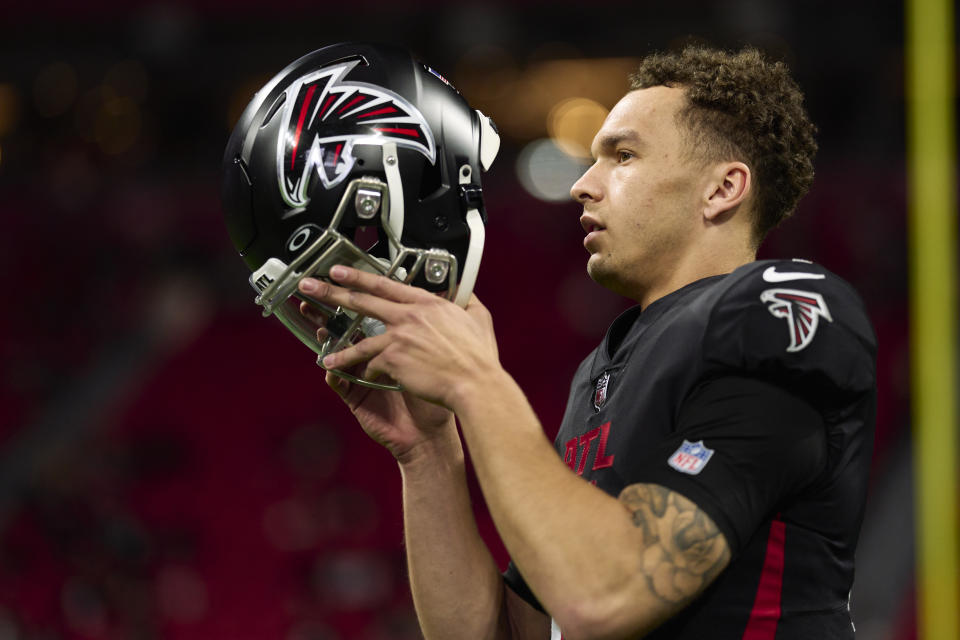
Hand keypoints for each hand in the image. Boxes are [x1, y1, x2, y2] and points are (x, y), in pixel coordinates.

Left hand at [297, 265, 500, 410]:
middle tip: (310, 286)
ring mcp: (399, 336)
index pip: (386, 284)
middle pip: (362, 300)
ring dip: (340, 346)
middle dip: (332, 292)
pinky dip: (366, 372)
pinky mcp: (393, 359)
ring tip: (326, 353)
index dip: (359, 276)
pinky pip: (371, 365)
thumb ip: (468, 303)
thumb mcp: (479, 319)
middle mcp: (409, 315)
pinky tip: (358, 379)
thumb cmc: (479, 357)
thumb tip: (466, 294)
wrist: (475, 383)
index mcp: (427, 303)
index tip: (339, 270)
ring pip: (360, 339)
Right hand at [299, 297, 455, 462]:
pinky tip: (329, 364)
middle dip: (331, 307)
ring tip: (316, 324)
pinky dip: (334, 373)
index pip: (373, 312)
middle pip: (348, 325)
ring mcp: (363, 376)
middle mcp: (376, 356)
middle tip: (313, 290)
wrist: (433, 434)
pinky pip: (340, 383)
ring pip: (338, 350)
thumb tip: (442, 294)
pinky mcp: (357, 398)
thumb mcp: (445, 351)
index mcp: (394, 342)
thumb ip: (440, 324)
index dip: (360, 293)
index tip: (347, 274)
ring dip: (325, 336)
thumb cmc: (440, 394)